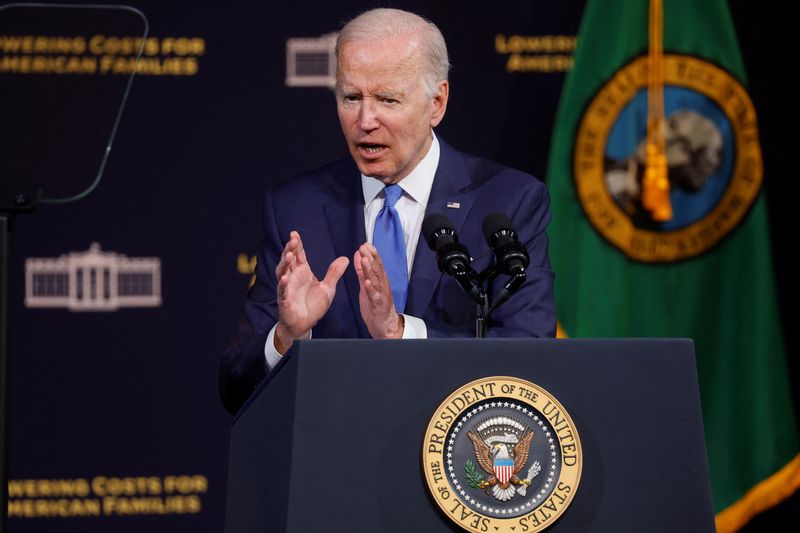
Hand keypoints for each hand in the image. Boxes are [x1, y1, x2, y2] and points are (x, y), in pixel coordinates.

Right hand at [274, 231, 348, 353]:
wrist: (305, 324)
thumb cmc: (313, 306)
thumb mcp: (328, 288)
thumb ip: (334, 273)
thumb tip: (345, 258)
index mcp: (302, 272)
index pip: (299, 255)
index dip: (296, 245)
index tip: (295, 234)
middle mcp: (292, 277)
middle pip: (289, 260)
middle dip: (289, 250)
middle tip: (292, 240)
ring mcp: (287, 288)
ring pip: (282, 272)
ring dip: (284, 264)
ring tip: (289, 255)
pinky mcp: (284, 300)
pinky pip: (283, 291)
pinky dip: (283, 285)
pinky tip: (285, 278)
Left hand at [354, 243, 403, 338]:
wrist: (385, 326)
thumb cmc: (375, 306)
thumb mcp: (366, 286)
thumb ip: (362, 271)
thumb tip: (358, 255)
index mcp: (379, 280)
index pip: (376, 264)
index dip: (371, 254)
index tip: (365, 244)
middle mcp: (382, 285)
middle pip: (377, 269)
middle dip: (370, 258)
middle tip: (364, 248)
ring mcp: (381, 295)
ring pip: (376, 281)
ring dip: (370, 270)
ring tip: (364, 260)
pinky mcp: (379, 306)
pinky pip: (375, 297)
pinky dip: (371, 289)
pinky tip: (367, 283)